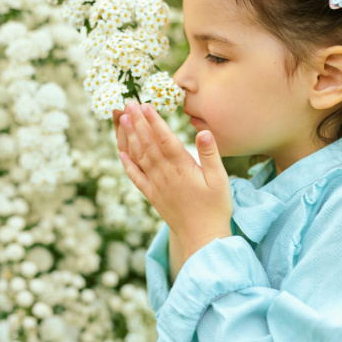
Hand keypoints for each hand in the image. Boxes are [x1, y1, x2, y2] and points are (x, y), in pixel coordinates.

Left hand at [114, 101, 232, 258]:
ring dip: (130, 137)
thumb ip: (210, 154)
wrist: (202, 238)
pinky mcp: (152, 196)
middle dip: (137, 122)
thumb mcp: (220, 179)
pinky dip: (127, 164)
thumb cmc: (215, 207)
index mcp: (182, 168)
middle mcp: (165, 174)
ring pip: (139, 157)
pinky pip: (136, 177)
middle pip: (148, 144)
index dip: (154, 121)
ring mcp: (156, 185)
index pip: (165, 139)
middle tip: (129, 103)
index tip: (144, 105)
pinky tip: (121, 153)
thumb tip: (203, 131)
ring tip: (122, 119)